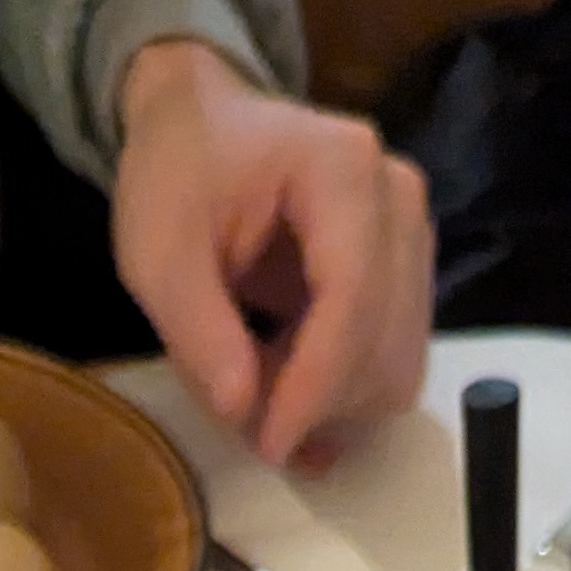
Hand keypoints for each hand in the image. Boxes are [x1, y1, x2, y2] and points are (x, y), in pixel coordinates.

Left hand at [112, 39, 432, 469]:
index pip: (353, 299)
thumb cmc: (177, 174)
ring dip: (330, 402)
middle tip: (244, 410)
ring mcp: (414, 236)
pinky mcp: (410, 271)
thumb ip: (197, 330)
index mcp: (342, 170)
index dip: (316, 386)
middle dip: (319, 401)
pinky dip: (341, 391)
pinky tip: (287, 370)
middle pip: (387, 344)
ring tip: (260, 376)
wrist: (205, 124)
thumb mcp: (156, 250)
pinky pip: (392, 362)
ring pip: (397, 365)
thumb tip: (244, 413)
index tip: (270, 445)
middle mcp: (399, 199)